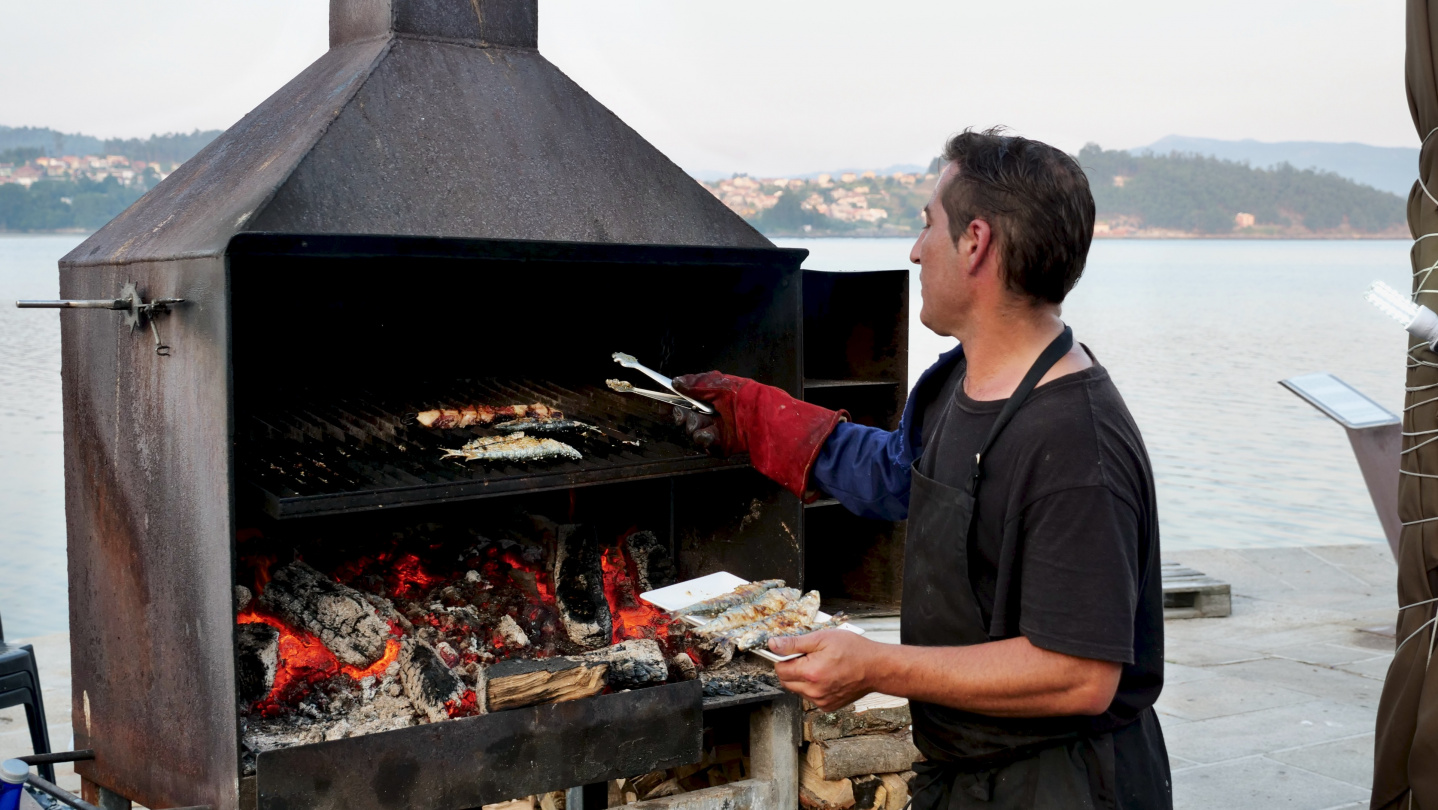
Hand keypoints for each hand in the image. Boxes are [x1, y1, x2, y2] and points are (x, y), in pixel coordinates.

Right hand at [671, 372, 748, 456]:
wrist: (760, 417)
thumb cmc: (743, 397)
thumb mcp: (717, 384)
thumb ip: (695, 383)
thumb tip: (676, 381)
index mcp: (711, 398)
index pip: (686, 401)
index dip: (674, 402)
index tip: (663, 402)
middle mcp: (711, 414)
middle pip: (685, 418)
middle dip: (681, 416)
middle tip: (682, 414)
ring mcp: (715, 430)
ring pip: (692, 431)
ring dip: (695, 425)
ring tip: (707, 421)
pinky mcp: (719, 445)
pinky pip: (703, 442)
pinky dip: (706, 438)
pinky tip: (713, 432)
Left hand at [770, 630, 885, 710]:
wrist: (876, 668)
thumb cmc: (854, 650)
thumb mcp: (822, 638)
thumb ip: (794, 643)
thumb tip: (773, 644)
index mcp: (811, 673)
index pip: (780, 669)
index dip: (783, 658)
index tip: (793, 651)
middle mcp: (814, 691)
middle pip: (786, 681)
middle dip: (792, 668)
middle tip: (808, 657)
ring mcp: (821, 701)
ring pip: (798, 690)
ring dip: (802, 678)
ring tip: (820, 665)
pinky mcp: (828, 706)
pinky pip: (810, 697)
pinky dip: (813, 687)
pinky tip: (826, 676)